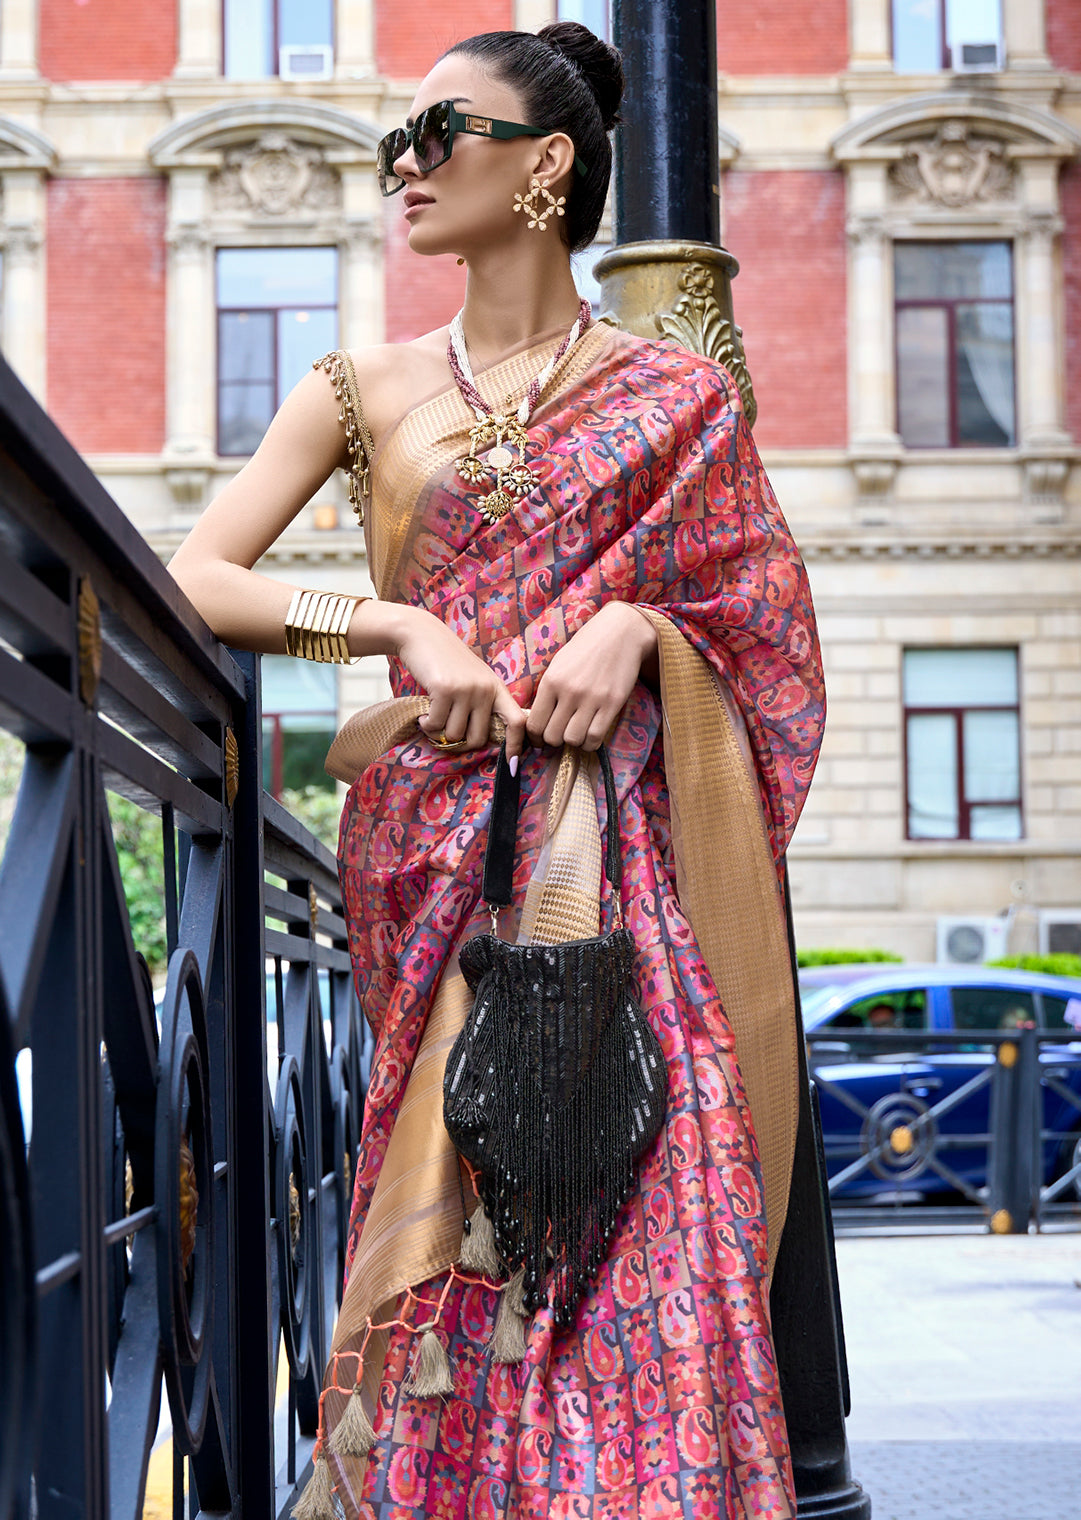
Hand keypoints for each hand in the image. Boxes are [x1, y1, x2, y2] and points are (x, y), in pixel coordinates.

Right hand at [383, 604, 526, 758]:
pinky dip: (427, 725)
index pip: (517, 721)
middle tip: (447, 733)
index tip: (512, 764)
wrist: (421, 634)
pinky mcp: (445, 689)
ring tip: (433, 719)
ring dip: (440, 733)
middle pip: (479, 738)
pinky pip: (436, 725)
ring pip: (455, 735)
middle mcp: (486, 689)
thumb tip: (479, 740)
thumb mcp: (474, 678)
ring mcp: (466, 689)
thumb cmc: (446, 662)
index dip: (516, 745)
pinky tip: (424, 714)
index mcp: (497, 688)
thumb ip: (481, 702)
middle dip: (460, 743)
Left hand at [526, 602, 657, 750]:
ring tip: (577, 732)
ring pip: (573, 740)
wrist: (619, 633)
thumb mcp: (558, 665)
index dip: (535, 738)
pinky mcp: (612, 703)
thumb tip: (538, 722)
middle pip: (552, 736)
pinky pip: (596, 737)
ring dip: (574, 741)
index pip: (534, 724)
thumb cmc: (586, 649)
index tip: (541, 740)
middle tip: (561, 734)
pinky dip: (591, 742)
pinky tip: (590, 734)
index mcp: (551, 681)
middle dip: (554, 741)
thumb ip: (548, 692)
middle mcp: (569, 692)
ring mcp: (592, 698)